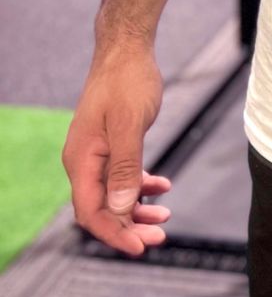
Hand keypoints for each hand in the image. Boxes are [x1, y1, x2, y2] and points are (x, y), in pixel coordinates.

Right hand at [62, 48, 172, 256]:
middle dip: (129, 226)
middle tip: (160, 236)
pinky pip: (122, 176)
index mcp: (81, 159)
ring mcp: (96, 153)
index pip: (91, 211)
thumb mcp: (130, 124)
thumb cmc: (127, 81)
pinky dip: (141, 185)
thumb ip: (125, 166)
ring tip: (165, 216)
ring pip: (113, 194)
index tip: (141, 247)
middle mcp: (83, 160)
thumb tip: (119, 207)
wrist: (126, 49)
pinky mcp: (111, 144)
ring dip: (137, 208)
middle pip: (102, 208)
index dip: (114, 233)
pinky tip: (163, 186)